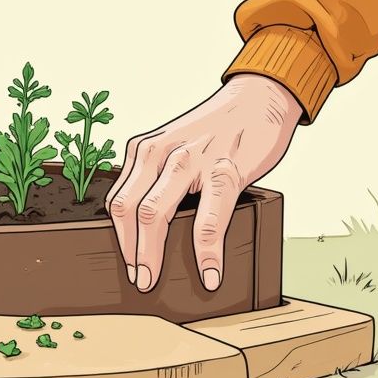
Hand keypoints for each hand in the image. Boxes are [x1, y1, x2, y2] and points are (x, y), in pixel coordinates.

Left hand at [106, 74, 299, 292]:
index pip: (118, 200)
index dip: (119, 237)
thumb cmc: (217, 129)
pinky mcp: (225, 169)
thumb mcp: (174, 147)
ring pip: (154, 213)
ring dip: (151, 254)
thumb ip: (159, 178)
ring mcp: (190, 160)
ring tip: (154, 281)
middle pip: (128, 210)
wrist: (260, 96)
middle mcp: (160, 153)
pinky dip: (206, 251)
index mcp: (143, 150)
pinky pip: (208, 218)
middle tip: (138, 280)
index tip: (126, 263)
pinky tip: (210, 272)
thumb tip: (149, 228)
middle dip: (128, 251)